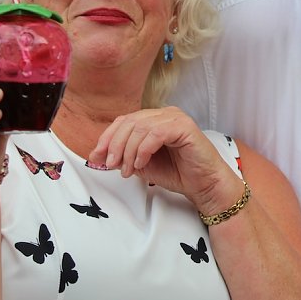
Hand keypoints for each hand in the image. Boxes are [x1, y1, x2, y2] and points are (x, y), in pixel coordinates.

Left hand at [88, 107, 242, 214]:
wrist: (204, 185)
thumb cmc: (178, 173)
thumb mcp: (142, 165)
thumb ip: (123, 157)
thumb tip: (99, 156)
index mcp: (155, 119)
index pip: (125, 121)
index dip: (107, 138)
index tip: (96, 157)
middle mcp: (165, 114)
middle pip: (130, 122)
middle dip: (115, 145)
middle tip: (110, 165)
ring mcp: (175, 118)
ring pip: (140, 127)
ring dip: (129, 151)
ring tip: (129, 170)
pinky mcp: (185, 127)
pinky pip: (156, 133)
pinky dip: (144, 149)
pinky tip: (142, 163)